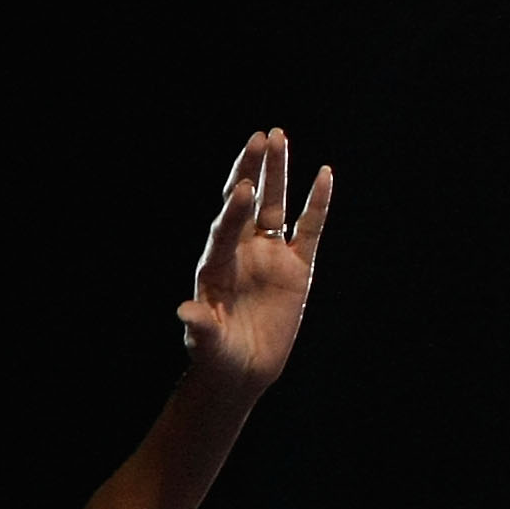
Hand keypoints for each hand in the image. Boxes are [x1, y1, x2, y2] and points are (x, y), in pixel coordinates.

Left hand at [180, 127, 331, 394]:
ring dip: (277, 174)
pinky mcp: (296, 267)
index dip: (233, 210)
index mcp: (216, 266)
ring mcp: (269, 256)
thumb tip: (185, 311)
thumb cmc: (216, 357)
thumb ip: (200, 326)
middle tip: (260, 137)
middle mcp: (241, 253)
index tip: (242, 187)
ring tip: (278, 137)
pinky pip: (309, 229)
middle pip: (247, 204)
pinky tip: (324, 175)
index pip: (225, 230)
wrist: (240, 371)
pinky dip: (318, 204)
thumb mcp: (206, 344)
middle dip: (252, 171)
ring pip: (276, 205)